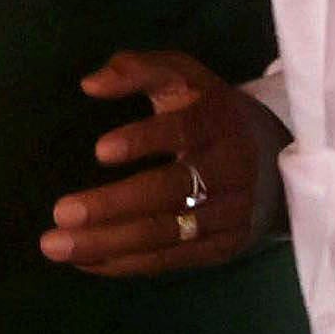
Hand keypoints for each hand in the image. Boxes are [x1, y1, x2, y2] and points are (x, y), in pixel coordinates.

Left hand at [43, 49, 280, 275]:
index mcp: (216, 123)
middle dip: (113, 205)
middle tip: (61, 212)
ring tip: (57, 246)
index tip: (100, 150)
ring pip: (167, 233)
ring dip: (109, 243)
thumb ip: (137, 70)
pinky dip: (126, 264)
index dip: (144, 140)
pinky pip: (172, 259)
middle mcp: (229, 171)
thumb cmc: (208, 113)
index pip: (184, 131)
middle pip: (170, 191)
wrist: (277, 161)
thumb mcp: (182, 77)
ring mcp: (229, 214)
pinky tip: (85, 261)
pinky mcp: (224, 246)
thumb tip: (90, 84)